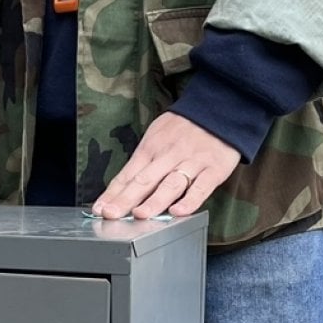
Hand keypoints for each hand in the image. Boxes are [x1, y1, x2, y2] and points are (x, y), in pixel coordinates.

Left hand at [91, 113, 239, 219]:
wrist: (223, 106)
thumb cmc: (184, 128)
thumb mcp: (157, 137)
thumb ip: (140, 165)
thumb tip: (118, 192)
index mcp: (152, 148)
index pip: (128, 175)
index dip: (112, 194)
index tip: (99, 210)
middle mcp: (169, 155)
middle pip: (144, 180)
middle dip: (126, 199)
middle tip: (111, 215)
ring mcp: (192, 162)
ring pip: (170, 184)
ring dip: (154, 201)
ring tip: (140, 215)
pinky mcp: (214, 169)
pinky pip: (201, 187)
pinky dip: (190, 200)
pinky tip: (178, 212)